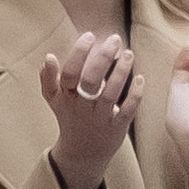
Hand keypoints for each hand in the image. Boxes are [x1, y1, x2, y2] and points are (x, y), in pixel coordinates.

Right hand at [38, 29, 142, 188]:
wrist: (82, 153)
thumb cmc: (70, 118)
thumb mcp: (54, 100)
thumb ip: (48, 79)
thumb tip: (47, 57)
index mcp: (66, 97)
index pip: (70, 73)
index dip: (78, 54)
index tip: (89, 36)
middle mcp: (82, 107)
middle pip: (90, 81)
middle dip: (102, 58)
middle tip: (114, 39)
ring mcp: (99, 118)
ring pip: (110, 94)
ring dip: (121, 72)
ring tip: (129, 53)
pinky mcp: (116, 128)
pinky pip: (127, 111)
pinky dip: (134, 95)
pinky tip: (141, 78)